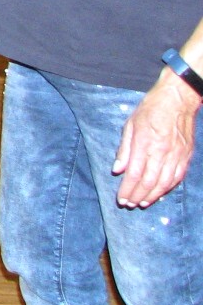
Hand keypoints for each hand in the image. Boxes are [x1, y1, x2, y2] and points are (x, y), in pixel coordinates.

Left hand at [113, 71, 199, 207]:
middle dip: (137, 195)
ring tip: (142, 203)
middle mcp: (162, 151)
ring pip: (164, 182)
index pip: (134, 173)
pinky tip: (160, 192)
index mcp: (145, 143)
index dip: (127, 189)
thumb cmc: (150, 109)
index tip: (121, 198)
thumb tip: (117, 170)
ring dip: (152, 195)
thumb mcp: (130, 124)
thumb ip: (124, 149)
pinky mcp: (187, 155)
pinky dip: (168, 187)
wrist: (178, 99)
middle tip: (129, 204)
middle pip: (148, 181)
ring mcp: (176, 154)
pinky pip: (178, 177)